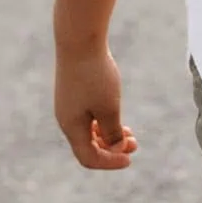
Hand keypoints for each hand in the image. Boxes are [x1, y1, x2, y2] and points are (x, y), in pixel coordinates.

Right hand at [54, 43, 138, 169]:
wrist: (79, 40)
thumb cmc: (95, 75)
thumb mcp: (109, 107)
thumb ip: (113, 131)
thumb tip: (116, 147)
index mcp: (71, 127)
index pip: (88, 158)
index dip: (110, 162)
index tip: (130, 158)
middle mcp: (66, 119)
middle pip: (88, 146)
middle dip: (112, 149)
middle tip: (135, 144)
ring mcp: (68, 105)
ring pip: (89, 131)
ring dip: (109, 135)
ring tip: (130, 133)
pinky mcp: (73, 92)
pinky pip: (87, 116)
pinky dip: (103, 121)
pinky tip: (116, 113)